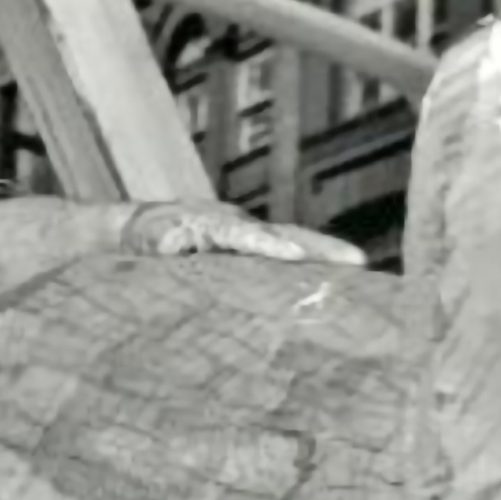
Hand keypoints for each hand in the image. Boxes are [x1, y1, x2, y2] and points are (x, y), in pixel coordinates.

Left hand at [120, 200, 366, 266]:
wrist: (139, 225)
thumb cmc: (145, 239)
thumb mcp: (151, 243)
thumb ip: (165, 246)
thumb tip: (174, 247)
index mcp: (212, 223)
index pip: (245, 235)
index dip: (269, 246)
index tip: (294, 255)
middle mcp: (237, 223)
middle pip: (284, 234)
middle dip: (321, 248)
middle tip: (358, 261)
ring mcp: (246, 230)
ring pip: (290, 240)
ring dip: (324, 253)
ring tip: (360, 267)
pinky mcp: (248, 242)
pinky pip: (283, 250)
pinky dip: (309, 259)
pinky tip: (334, 276)